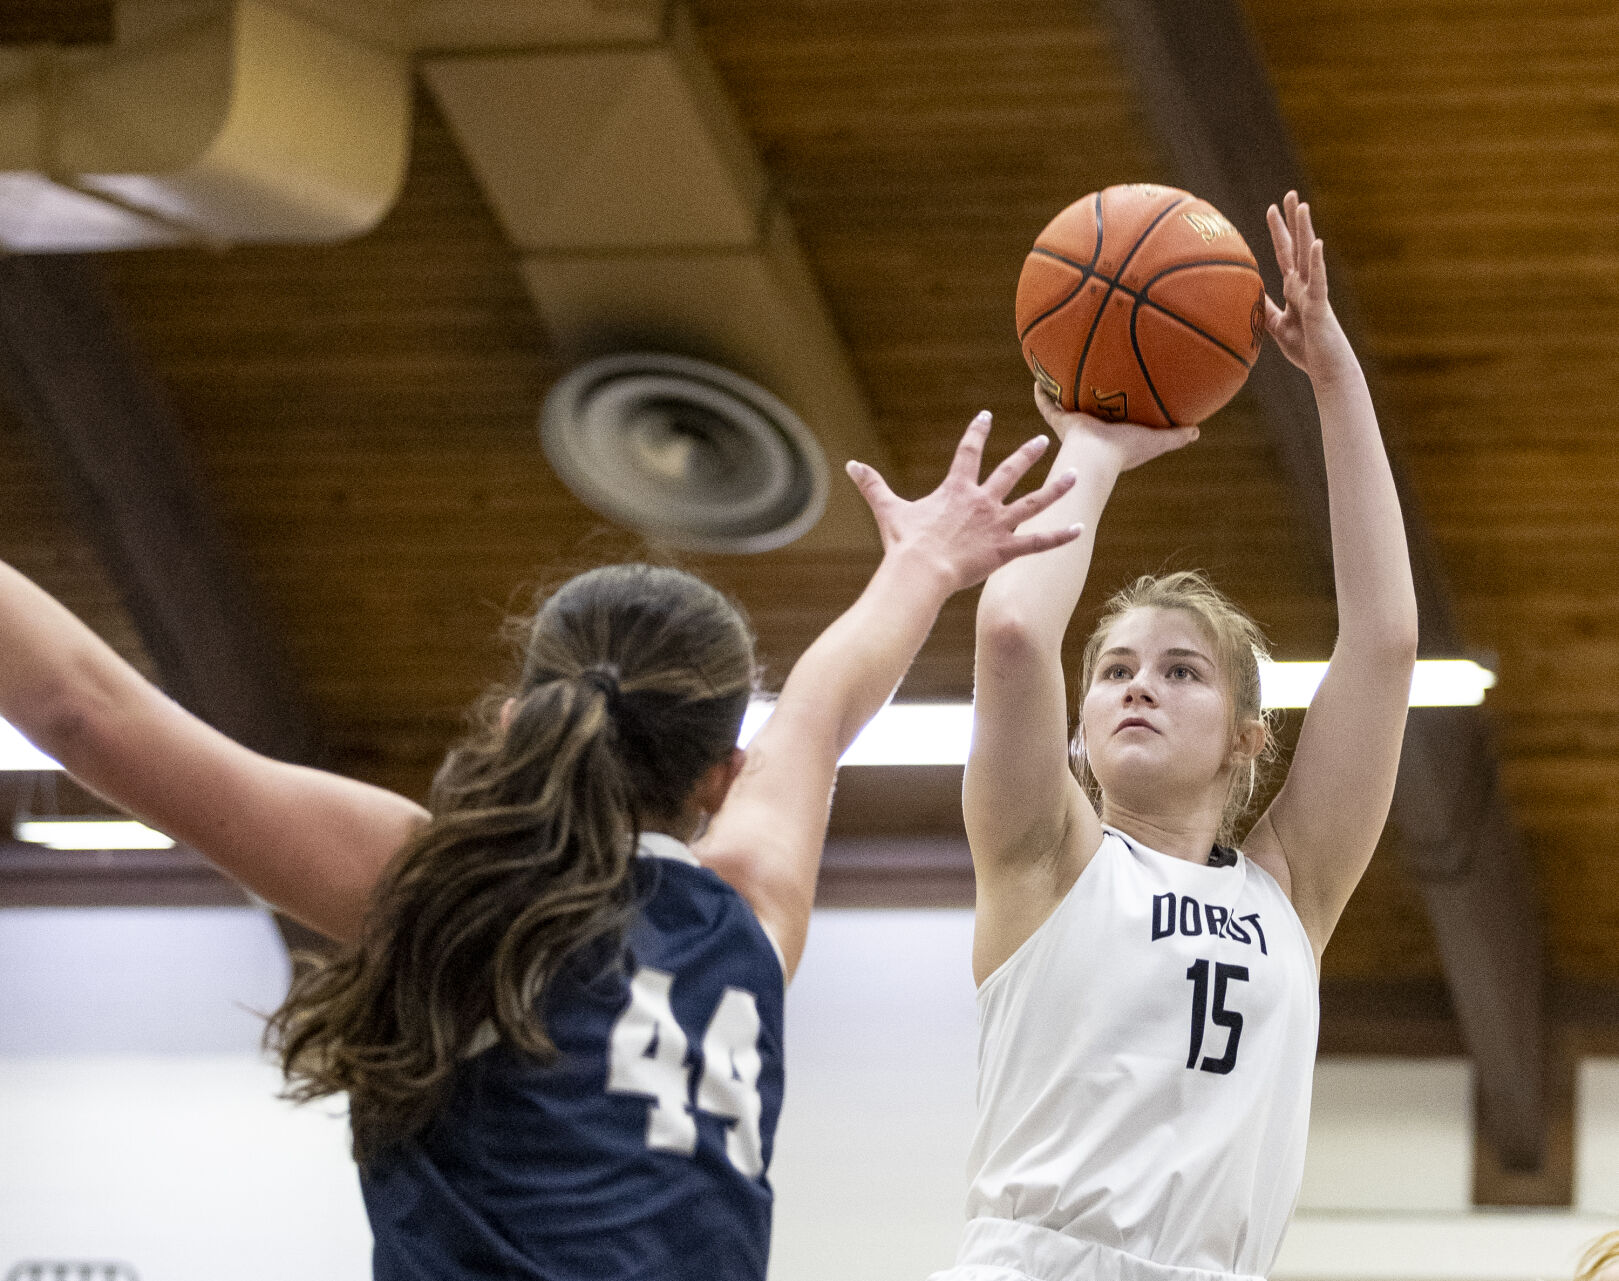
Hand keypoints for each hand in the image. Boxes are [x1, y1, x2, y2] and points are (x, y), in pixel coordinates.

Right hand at [846, 410, 1083, 593]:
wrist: (920, 572)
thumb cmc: (904, 543)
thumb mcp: (887, 509)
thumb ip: (872, 485)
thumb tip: (849, 465)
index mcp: (956, 490)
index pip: (968, 452)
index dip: (977, 432)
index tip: (985, 416)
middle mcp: (981, 501)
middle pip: (1009, 471)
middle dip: (1026, 454)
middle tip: (1040, 440)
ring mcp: (997, 524)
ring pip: (1034, 502)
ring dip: (1056, 489)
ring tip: (1075, 475)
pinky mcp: (1006, 549)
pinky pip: (1038, 542)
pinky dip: (1060, 536)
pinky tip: (1081, 528)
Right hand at [1033, 385, 1198, 470]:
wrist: (1097, 455)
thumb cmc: (1127, 450)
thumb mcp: (1157, 441)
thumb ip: (1176, 436)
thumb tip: (1196, 431)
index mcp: (1112, 438)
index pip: (1115, 425)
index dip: (1116, 416)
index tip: (1117, 404)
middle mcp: (1092, 432)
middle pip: (1089, 414)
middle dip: (1088, 402)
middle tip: (1089, 385)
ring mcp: (1074, 426)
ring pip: (1066, 408)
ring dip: (1063, 395)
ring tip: (1060, 376)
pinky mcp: (1061, 421)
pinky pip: (1048, 405)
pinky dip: (1042, 393)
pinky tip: (1039, 378)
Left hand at [1264, 191, 1352, 377]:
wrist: (1326, 370)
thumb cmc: (1306, 350)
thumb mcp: (1277, 327)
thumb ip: (1265, 309)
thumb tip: (1249, 295)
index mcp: (1294, 289)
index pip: (1284, 253)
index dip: (1278, 231)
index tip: (1272, 208)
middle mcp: (1305, 285)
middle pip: (1297, 246)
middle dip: (1293, 220)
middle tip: (1290, 193)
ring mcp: (1314, 293)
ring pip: (1308, 256)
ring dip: (1305, 231)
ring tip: (1302, 206)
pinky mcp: (1320, 306)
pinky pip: (1318, 282)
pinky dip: (1317, 263)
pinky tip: (1316, 243)